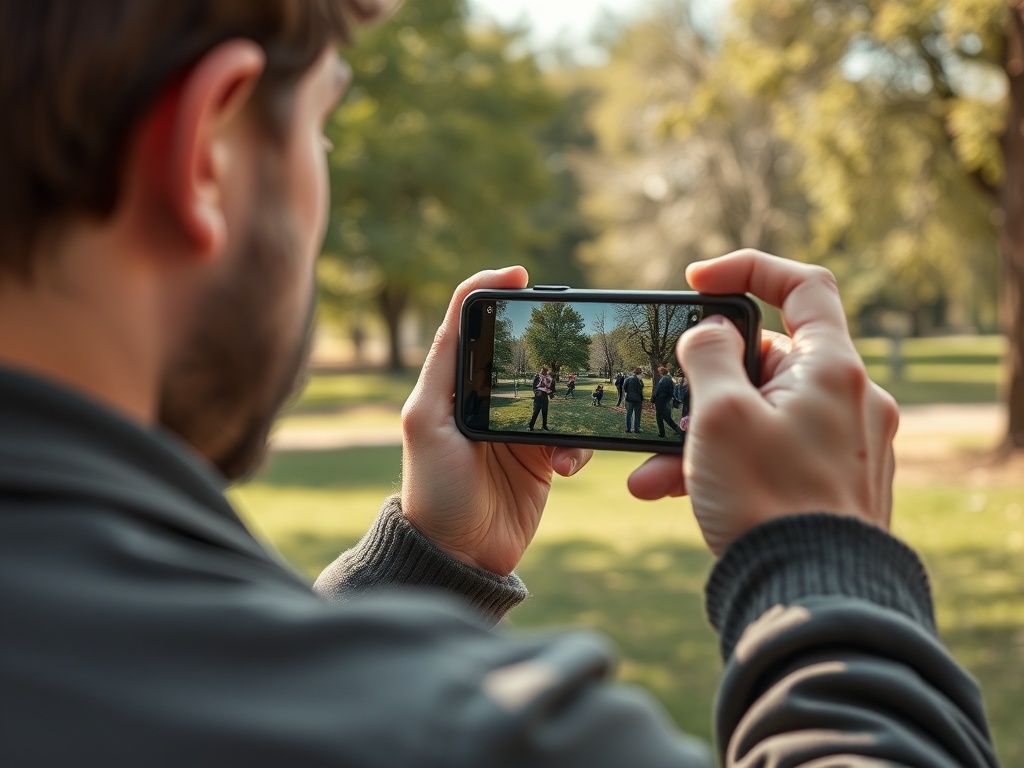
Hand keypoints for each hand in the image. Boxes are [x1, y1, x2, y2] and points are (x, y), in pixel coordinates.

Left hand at [401, 267, 592, 575]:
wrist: (460, 555)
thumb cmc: (433, 488)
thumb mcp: (424, 420)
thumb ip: (442, 364)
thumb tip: (466, 304)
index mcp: (453, 385)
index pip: (471, 323)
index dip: (491, 289)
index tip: (521, 274)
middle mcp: (485, 400)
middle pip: (522, 352)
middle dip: (547, 349)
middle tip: (569, 344)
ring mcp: (517, 429)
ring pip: (556, 393)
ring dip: (565, 409)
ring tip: (556, 445)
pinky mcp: (542, 458)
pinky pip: (572, 437)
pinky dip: (575, 447)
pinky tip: (562, 468)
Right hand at [628, 250, 898, 554]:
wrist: (809, 599)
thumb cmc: (767, 502)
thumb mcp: (719, 416)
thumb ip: (706, 356)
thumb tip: (708, 333)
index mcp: (832, 370)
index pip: (804, 286)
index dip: (748, 269)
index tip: (697, 282)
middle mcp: (848, 400)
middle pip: (765, 361)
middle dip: (699, 384)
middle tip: (661, 403)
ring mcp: (841, 443)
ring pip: (757, 414)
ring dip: (698, 434)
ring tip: (648, 470)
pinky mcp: (827, 481)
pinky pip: (766, 452)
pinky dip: (721, 463)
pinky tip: (668, 490)